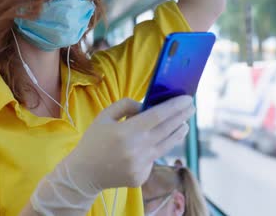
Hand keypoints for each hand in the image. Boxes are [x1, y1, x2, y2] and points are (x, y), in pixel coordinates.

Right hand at [64, 96, 194, 192]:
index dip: (175, 106)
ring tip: (184, 124)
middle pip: (167, 129)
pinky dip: (158, 148)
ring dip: (178, 132)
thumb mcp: (104, 116)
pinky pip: (154, 158)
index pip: (158, 116)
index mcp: (126, 131)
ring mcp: (140, 165)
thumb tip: (146, 105)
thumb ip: (126, 105)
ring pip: (167, 145)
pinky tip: (157, 143)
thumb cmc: (94, 141)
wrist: (84, 173)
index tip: (187, 99)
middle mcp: (136, 149)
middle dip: (182, 116)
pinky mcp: (142, 176)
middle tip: (191, 106)